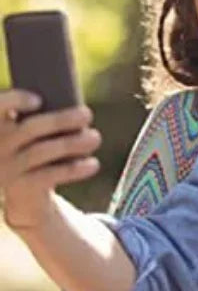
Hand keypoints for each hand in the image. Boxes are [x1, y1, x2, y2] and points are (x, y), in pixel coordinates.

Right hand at [0, 90, 100, 227]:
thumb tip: (79, 110)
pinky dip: (74, 169)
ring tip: (95, 138)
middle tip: (87, 114)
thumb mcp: (36, 132)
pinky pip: (49, 175)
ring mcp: (7, 167)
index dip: (14, 100)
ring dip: (72, 143)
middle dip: (61, 120)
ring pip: (41, 151)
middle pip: (29, 129)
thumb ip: (47, 117)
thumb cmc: (37, 148)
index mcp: (0, 124)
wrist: (26, 191)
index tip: (38, 100)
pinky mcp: (21, 187)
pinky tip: (93, 164)